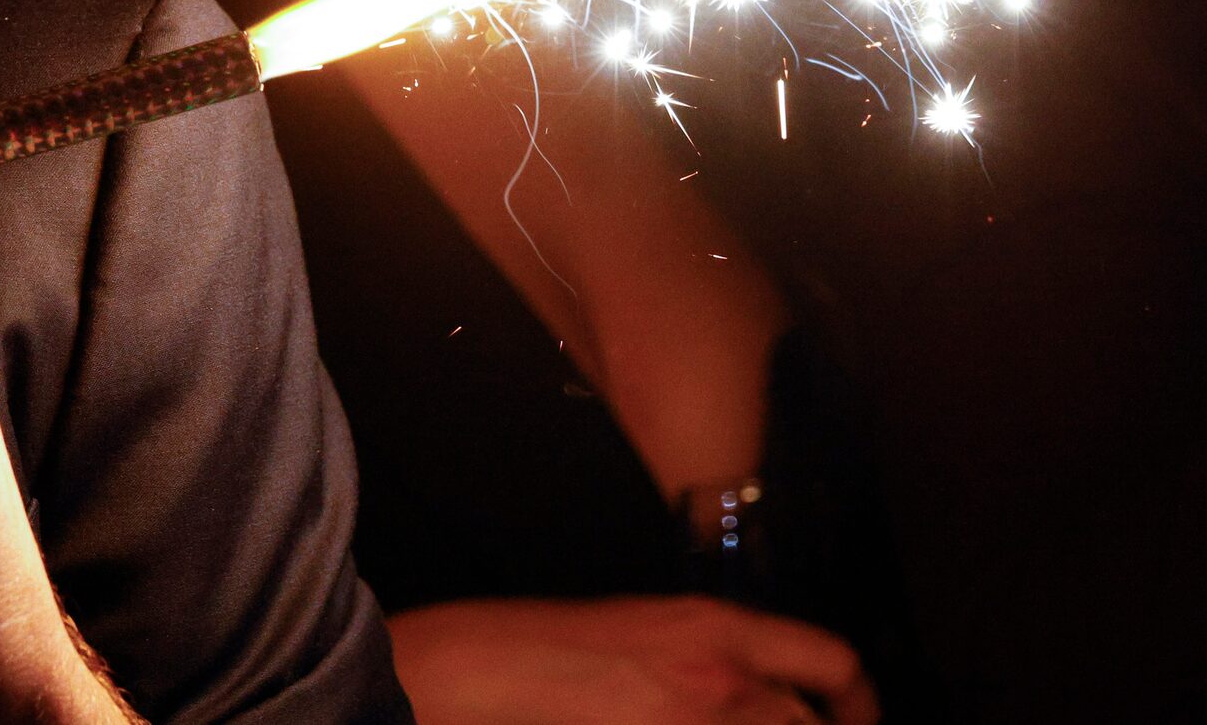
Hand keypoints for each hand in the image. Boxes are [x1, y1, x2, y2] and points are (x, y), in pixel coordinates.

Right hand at [387, 595, 878, 724]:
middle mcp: (721, 678)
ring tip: (730, 722)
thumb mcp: (644, 629)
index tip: (855, 720)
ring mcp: (695, 720)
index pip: (830, 661)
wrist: (483, 672)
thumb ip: (712, 657)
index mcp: (714, 627)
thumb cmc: (542, 647)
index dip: (859, 704)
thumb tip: (761, 692)